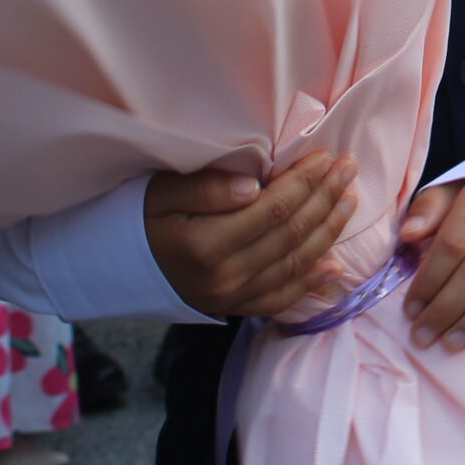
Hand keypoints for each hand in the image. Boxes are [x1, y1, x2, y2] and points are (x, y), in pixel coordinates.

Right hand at [145, 151, 358, 318]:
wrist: (113, 266)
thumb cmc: (137, 218)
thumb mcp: (160, 193)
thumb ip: (206, 189)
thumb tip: (255, 186)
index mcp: (204, 246)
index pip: (271, 210)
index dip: (303, 182)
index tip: (325, 156)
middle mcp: (223, 278)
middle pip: (290, 235)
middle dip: (324, 198)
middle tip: (348, 168)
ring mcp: (230, 298)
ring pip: (293, 264)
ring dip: (328, 231)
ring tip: (350, 200)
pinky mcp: (233, 308)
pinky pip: (280, 299)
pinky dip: (311, 284)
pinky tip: (336, 268)